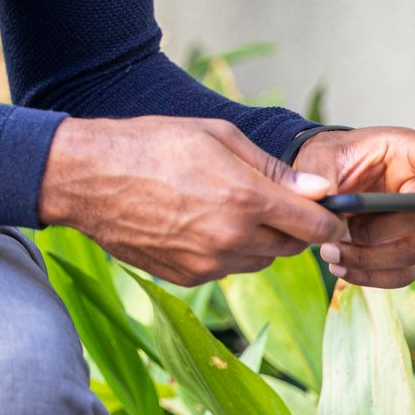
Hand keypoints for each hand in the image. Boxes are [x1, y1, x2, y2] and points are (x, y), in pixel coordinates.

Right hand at [37, 116, 350, 285]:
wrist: (89, 178)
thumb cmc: (151, 145)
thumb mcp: (217, 136)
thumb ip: (272, 168)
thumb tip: (318, 190)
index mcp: (246, 198)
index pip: (315, 226)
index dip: (326, 217)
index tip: (322, 208)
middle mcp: (232, 238)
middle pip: (290, 248)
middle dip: (289, 226)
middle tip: (265, 200)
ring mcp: (208, 263)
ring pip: (259, 261)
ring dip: (257, 241)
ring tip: (223, 208)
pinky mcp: (187, 277)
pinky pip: (226, 269)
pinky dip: (224, 252)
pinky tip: (197, 223)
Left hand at [294, 126, 414, 289]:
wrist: (321, 181)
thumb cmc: (328, 160)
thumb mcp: (318, 157)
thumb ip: (320, 177)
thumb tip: (328, 212)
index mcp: (407, 151)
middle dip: (380, 232)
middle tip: (340, 234)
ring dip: (371, 260)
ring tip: (331, 254)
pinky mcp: (409, 248)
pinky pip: (404, 272)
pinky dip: (373, 276)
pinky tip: (342, 269)